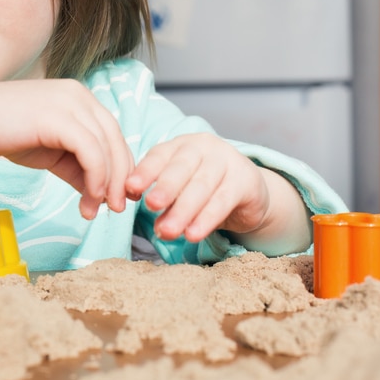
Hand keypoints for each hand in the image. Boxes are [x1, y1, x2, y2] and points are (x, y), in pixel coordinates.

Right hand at [0, 79, 133, 219]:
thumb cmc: (4, 133)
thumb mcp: (50, 152)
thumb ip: (76, 166)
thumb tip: (100, 194)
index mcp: (79, 99)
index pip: (113, 134)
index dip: (121, 167)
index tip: (116, 197)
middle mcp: (80, 96)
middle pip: (116, 140)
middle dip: (121, 178)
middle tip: (118, 208)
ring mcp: (70, 103)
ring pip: (107, 147)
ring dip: (107, 184)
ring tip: (97, 209)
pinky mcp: (58, 118)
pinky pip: (90, 151)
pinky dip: (95, 178)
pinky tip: (88, 198)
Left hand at [125, 132, 272, 242]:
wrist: (249, 192)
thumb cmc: (205, 189)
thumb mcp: (181, 190)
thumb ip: (163, 200)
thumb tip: (147, 217)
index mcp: (181, 145)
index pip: (160, 155)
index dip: (145, 171)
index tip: (130, 188)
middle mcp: (204, 147)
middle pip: (181, 168)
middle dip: (165, 188)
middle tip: (151, 206)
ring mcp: (227, 160)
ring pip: (202, 186)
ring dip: (183, 210)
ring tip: (168, 232)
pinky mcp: (245, 180)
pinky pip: (223, 200)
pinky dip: (206, 219)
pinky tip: (193, 234)